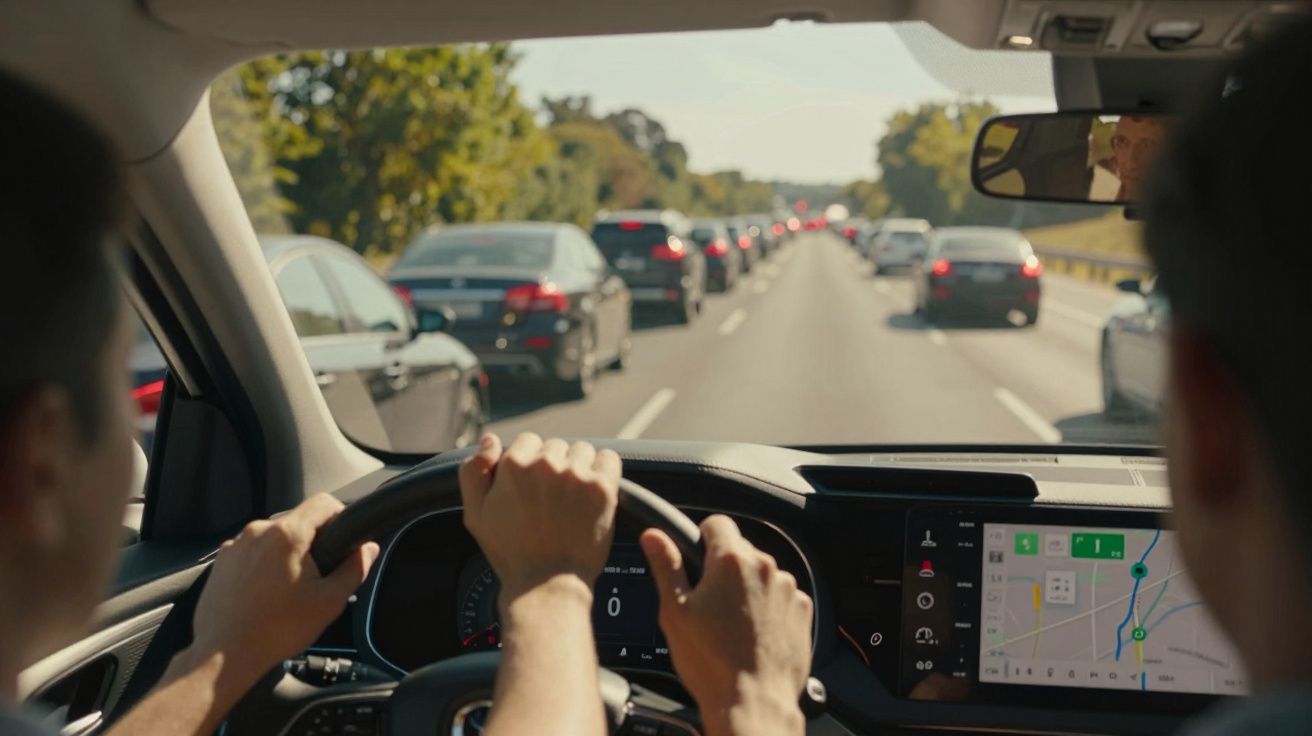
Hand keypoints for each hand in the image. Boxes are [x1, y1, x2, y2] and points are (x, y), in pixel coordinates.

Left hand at [185, 494, 379, 685]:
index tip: (345, 538)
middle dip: (312, 541)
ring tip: (288, 590)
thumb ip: (355, 569)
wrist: (224, 657)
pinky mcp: (220, 562)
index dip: (340, 515)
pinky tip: (265, 594)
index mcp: (287, 534)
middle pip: (297, 520)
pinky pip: (251, 552)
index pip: (323, 502)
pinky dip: (263, 565)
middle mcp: (257, 531)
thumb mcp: (329, 601)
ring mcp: (234, 546)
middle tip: (318, 575)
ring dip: (285, 554)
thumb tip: (368, 549)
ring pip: (273, 537)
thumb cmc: (278, 630)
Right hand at [460, 433, 620, 602]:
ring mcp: (577, 475)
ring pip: (582, 451)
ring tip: (572, 497)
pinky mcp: (603, 488)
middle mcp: (547, 465)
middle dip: (554, 466)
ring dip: (579, 467)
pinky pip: (608, 458)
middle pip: (556, 446)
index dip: (530, 463)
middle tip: (551, 498)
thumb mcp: (475, 514)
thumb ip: (473, 471)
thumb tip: (490, 439)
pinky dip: (603, 469)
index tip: (533, 487)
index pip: (528, 441)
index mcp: (514, 465)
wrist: (547, 584)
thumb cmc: (511, 552)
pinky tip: (594, 490)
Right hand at [641, 516, 811, 735]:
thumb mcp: (675, 612)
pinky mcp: (803, 610)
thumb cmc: (712, 662)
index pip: (717, 523)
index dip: (703, 538)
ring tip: (733, 625)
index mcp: (731, 561)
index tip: (698, 558)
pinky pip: (782, 597)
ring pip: (762, 575)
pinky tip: (754, 634)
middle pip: (740, 551)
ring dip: (749, 589)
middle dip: (724, 570)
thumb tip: (654, 535)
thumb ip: (666, 566)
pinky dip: (770, 608)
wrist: (753, 701)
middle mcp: (765, 567)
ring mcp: (788, 589)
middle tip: (709, 604)